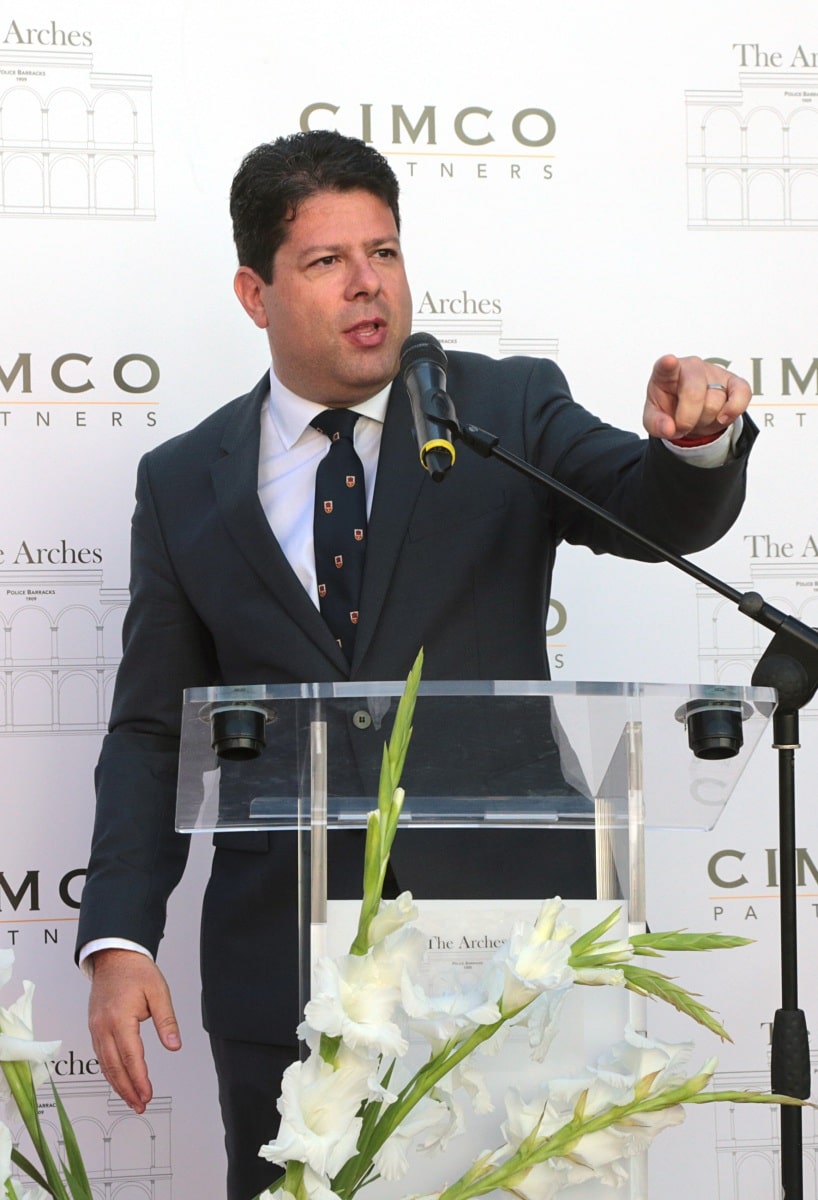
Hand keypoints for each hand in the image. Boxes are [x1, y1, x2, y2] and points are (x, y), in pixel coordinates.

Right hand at [87, 948, 180, 1112]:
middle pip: (115, 1067)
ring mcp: (96, 1028)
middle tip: (140, 1105)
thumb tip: (174, 1045)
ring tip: (132, 1099)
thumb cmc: (136, 972)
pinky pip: (101, 1055)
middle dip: (128, 1090)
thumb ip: (166, 1021)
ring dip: (118, 1085)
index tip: (148, 1095)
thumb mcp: (158, 992)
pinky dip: (109, 1071)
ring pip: (105, 1065)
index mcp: (120, 1019)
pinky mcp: (94, 1028)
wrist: (114, 957)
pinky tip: (118, 1080)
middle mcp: (103, 1027)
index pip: (131, 1058)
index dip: (140, 1080)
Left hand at [643, 354, 750, 441]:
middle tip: (682, 425)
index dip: (667, 364)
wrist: (691, 412)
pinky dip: (733, 410)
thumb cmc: (671, 409)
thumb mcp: (655, 419)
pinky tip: (722, 418)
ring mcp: (714, 372)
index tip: (668, 361)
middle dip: (687, 418)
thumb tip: (669, 429)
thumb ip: (656, 425)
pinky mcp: (735, 382)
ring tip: (698, 416)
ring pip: (715, 403)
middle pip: (694, 393)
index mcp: (666, 374)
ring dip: (706, 420)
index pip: (665, 366)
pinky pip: (742, 395)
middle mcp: (691, 367)